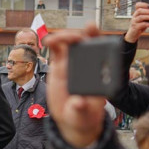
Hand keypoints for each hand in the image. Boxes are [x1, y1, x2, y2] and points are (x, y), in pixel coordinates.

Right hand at [44, 25, 106, 148]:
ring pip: (69, 43)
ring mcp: (72, 63)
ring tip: (52, 40)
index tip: (91, 30)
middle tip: (68, 37)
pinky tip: (47, 42)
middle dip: (76, 35)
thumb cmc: (82, 115)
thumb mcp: (83, 114)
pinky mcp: (60, 65)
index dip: (97, 37)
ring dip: (62, 36)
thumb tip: (78, 102)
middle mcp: (86, 64)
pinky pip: (57, 50)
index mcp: (98, 72)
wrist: (70, 118)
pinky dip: (53, 43)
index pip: (101, 50)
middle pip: (83, 42)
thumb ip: (80, 108)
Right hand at [124, 2, 148, 43]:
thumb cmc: (140, 25)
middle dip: (147, 11)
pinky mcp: (135, 27)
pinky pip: (142, 24)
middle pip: (139, 10)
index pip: (137, 5)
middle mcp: (134, 16)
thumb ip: (147, 15)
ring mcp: (134, 22)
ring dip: (148, 17)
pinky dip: (148, 24)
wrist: (133, 34)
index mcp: (136, 12)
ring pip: (140, 17)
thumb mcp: (143, 19)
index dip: (143, 4)